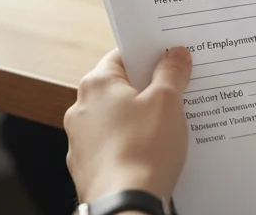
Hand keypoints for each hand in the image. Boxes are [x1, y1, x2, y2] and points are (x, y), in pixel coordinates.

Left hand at [65, 47, 191, 204]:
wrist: (125, 207)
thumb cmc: (143, 151)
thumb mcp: (167, 101)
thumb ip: (171, 72)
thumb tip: (174, 55)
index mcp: (96, 84)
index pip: (122, 56)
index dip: (148, 56)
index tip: (169, 61)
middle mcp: (81, 109)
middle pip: (118, 88)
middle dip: (146, 90)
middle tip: (174, 93)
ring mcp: (80, 141)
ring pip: (115, 119)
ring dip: (137, 120)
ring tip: (167, 128)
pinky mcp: (87, 168)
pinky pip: (112, 146)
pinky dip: (129, 146)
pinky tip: (151, 154)